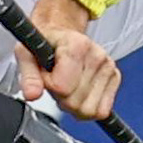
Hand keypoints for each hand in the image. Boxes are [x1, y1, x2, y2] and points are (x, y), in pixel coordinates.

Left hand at [19, 0, 121, 119]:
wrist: (61, 33)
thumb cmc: (45, 42)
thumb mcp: (27, 54)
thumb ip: (29, 76)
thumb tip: (32, 95)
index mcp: (77, 46)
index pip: (62, 88)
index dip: (49, 86)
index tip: (47, 74)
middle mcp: (97, 56)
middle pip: (76, 103)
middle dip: (61, 98)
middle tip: (56, 81)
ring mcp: (108, 67)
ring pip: (90, 109)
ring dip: (74, 103)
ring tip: (67, 85)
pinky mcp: (115, 76)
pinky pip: (102, 109)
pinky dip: (88, 105)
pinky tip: (79, 90)